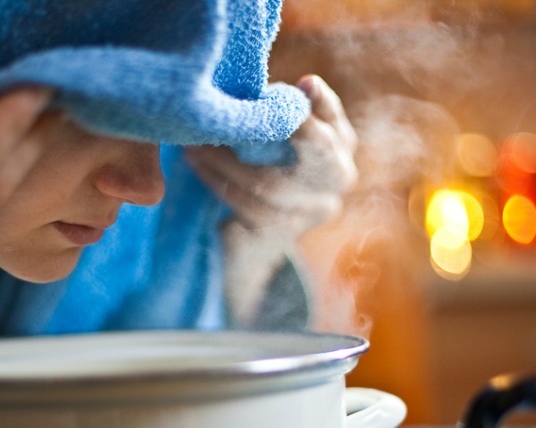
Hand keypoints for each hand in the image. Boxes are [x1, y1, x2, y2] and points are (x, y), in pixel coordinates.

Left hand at [186, 75, 357, 235]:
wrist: (251, 236)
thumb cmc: (263, 168)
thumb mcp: (276, 135)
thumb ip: (281, 111)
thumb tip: (284, 83)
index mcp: (340, 145)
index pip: (335, 120)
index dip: (324, 104)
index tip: (305, 84)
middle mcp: (338, 179)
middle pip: (320, 155)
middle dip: (282, 130)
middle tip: (238, 113)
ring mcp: (314, 211)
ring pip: (270, 184)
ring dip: (226, 160)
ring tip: (196, 141)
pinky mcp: (283, 233)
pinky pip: (248, 206)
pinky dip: (218, 182)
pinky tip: (196, 164)